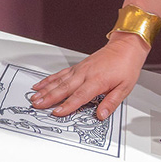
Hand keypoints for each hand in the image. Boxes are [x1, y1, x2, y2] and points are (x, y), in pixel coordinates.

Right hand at [29, 33, 149, 120]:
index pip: (80, 96)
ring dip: (45, 89)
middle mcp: (86, 74)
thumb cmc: (126, 66)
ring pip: (59, 81)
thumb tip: (102, 115)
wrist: (126, 47)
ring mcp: (80, 69)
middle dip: (49, 98)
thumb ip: (111, 102)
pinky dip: (49, 79)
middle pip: (64, 88)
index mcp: (97, 80)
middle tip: (37, 105)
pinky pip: (60, 73)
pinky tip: (40, 85)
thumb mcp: (125, 87)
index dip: (67, 105)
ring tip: (34, 97)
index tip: (57, 112)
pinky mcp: (77, 66)